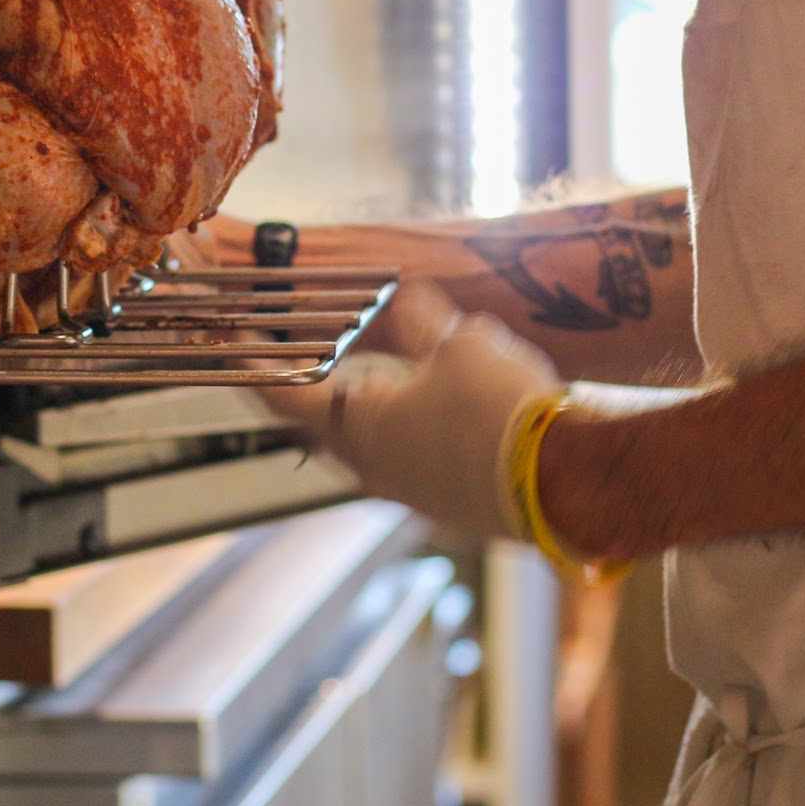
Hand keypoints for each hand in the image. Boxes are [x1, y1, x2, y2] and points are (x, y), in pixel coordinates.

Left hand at [264, 283, 560, 539]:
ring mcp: (410, 493)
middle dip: (322, 382)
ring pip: (375, 439)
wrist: (568, 484)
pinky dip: (418, 427)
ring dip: (379, 404)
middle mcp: (370, 468)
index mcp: (353, 427)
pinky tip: (451, 404)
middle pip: (325, 420)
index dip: (253, 363)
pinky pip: (416, 458)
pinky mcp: (448, 505)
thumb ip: (422, 320)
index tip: (236, 341)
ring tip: (398, 368)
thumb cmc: (500, 409)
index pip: (280, 394)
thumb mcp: (459, 342)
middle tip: (323, 347)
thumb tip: (408, 300)